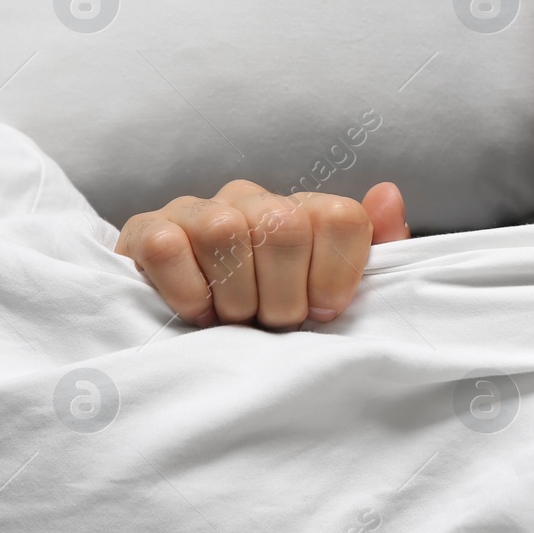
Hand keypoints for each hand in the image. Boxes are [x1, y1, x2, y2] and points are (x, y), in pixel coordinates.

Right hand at [115, 180, 410, 327]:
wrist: (187, 337)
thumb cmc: (269, 316)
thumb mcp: (332, 295)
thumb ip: (375, 250)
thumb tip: (387, 195)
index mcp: (301, 210)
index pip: (340, 216)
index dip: (336, 275)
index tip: (323, 312)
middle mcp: (251, 200)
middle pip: (285, 226)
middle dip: (284, 296)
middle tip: (273, 324)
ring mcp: (196, 211)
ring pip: (226, 231)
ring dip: (236, 297)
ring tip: (235, 321)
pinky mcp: (145, 231)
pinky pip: (168, 247)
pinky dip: (189, 292)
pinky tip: (199, 313)